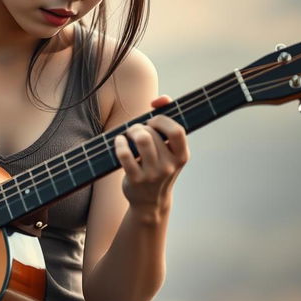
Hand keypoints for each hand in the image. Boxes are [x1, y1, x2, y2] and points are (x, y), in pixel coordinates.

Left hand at [113, 95, 189, 211]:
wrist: (150, 202)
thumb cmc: (158, 166)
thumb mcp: (169, 149)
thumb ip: (167, 121)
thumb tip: (160, 99)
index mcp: (182, 155)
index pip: (177, 131)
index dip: (162, 120)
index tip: (153, 121)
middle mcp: (169, 165)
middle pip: (152, 133)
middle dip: (140, 126)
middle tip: (136, 130)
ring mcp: (153, 174)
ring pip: (140, 140)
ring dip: (130, 132)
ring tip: (128, 135)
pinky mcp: (136, 179)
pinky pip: (125, 154)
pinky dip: (119, 143)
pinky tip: (119, 142)